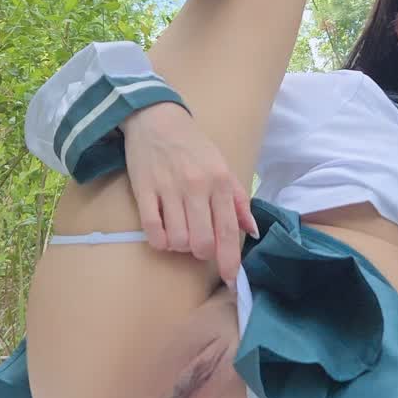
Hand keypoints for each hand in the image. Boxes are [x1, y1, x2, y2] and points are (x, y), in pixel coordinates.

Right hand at [122, 101, 258, 285]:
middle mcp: (197, 186)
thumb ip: (238, 200)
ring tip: (180, 233)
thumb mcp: (223, 167)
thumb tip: (252, 231)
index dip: (229, 261)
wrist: (156, 119)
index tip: (230, 279)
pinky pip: (152, 230)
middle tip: (199, 244)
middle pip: (203, 242)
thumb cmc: (193, 146)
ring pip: (178, 240)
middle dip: (203, 252)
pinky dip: (160, 241)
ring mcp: (169, 189)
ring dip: (180, 246)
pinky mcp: (144, 190)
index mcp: (221, 181)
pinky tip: (163, 234)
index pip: (228, 231)